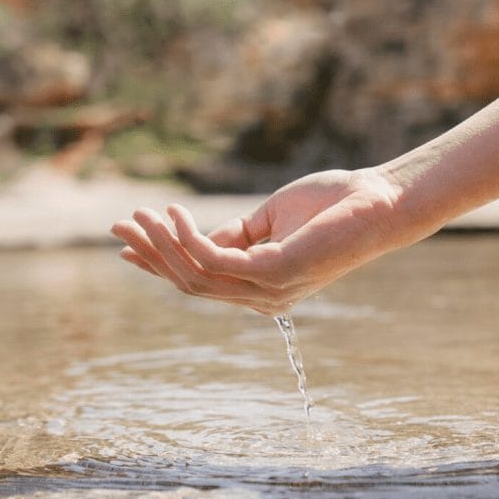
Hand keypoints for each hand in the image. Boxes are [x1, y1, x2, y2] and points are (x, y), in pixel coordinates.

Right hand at [110, 168, 402, 314]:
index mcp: (260, 286)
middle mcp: (262, 297)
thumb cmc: (332, 205)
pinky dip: (188, 237)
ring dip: (161, 244)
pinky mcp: (275, 273)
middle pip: (189, 283)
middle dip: (150, 254)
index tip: (126, 245)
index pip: (200, 281)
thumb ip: (234, 234)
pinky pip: (214, 260)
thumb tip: (193, 236)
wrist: (380, 201)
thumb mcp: (269, 219)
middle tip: (117, 225)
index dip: (159, 263)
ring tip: (139, 214)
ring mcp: (269, 290)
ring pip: (195, 275)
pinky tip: (173, 214)